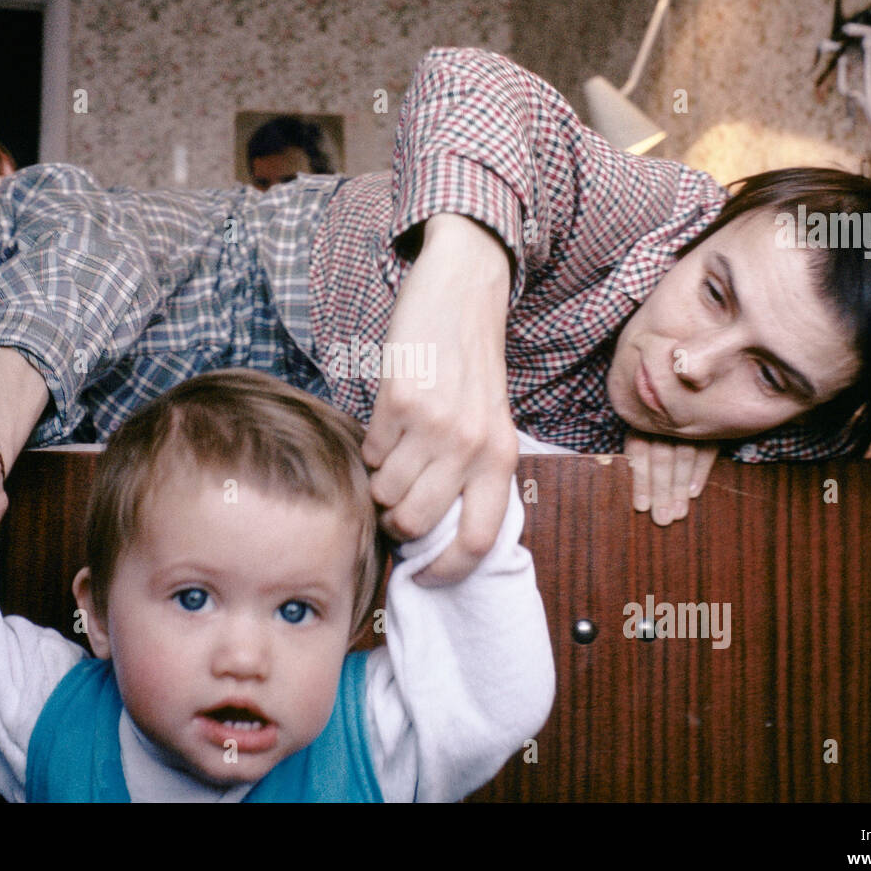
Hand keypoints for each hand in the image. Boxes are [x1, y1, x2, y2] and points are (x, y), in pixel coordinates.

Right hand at [364, 214, 518, 585]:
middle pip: (417, 524)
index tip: (424, 576)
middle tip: (396, 500)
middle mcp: (472, 447)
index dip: (448, 571)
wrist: (463, 293)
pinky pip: (369, 451)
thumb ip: (473, 475)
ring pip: (386, 492)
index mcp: (502, 459)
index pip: (479, 541)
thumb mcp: (492, 424)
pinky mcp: (400, 400)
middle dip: (397, 521)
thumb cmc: (472, 367)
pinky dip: (370, 445)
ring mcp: (436, 424)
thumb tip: (434, 534)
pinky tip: (390, 419)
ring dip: (380, 479)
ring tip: (395, 450)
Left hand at [624, 431, 718, 525]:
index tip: (642, 507)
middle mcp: (665, 422)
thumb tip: (640, 502)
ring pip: (684, 455)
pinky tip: (693, 493)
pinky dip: (699, 472)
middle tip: (663, 519)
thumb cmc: (660, 437)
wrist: (696, 412)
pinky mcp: (710, 429)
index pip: (638, 451)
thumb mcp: (645, 442)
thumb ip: (641, 464)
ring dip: (680, 486)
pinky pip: (706, 451)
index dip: (640, 480)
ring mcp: (689, 423)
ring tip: (678, 512)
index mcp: (643, 424)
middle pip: (661, 457)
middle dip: (661, 490)